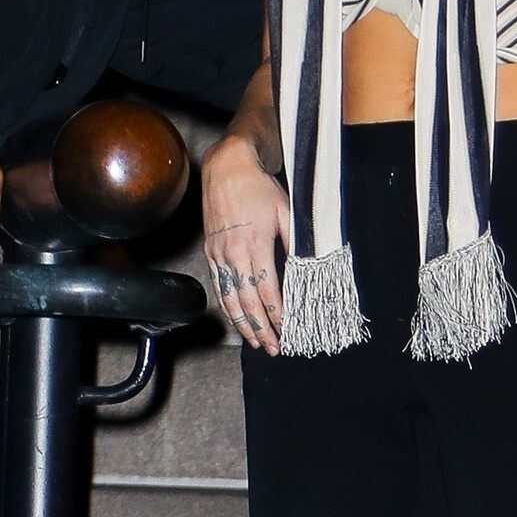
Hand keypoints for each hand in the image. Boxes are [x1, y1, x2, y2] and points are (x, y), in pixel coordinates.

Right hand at [202, 133, 289, 353]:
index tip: (288, 330)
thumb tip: (305, 268)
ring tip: (255, 342)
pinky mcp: (211, 252)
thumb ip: (294, 242)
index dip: (278, 315)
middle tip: (273, 348)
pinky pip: (219, 287)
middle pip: (247, 302)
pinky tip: (237, 319)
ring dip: (243, 324)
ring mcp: (219, 255)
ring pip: (229, 299)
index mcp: (255, 245)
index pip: (268, 291)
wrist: (227, 168)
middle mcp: (233, 254)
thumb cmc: (258, 187)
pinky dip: (228, 307)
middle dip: (261, 328)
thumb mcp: (285, 211)